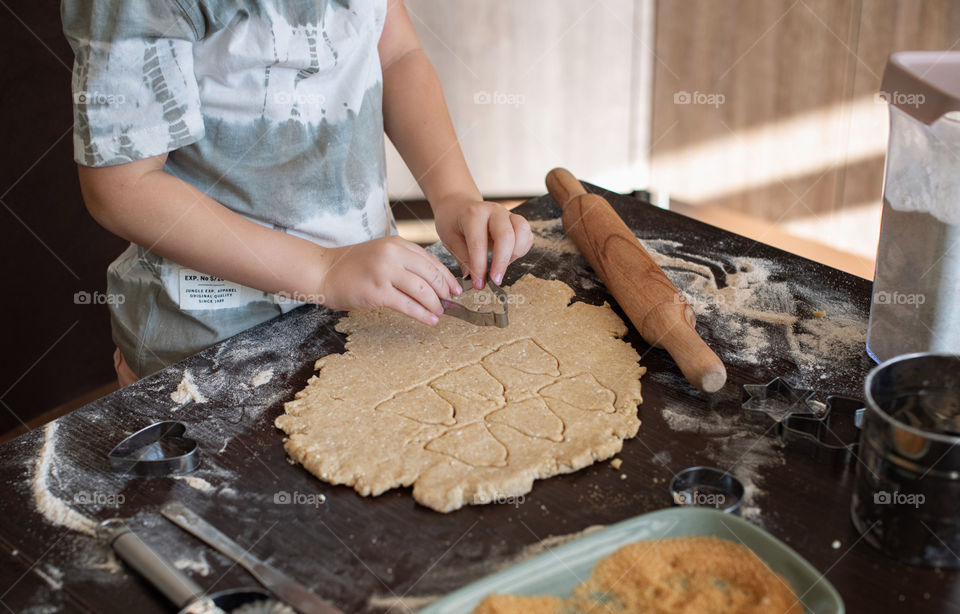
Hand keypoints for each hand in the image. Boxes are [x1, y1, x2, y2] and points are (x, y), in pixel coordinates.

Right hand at [318, 236, 460, 324]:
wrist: (324, 272)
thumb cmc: (352, 266)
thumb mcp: (382, 254)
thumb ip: (405, 263)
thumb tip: (433, 282)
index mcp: (397, 244)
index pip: (430, 261)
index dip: (446, 277)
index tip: (456, 289)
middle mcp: (393, 255)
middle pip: (430, 275)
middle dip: (444, 292)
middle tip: (450, 303)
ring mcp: (384, 273)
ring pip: (422, 291)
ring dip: (435, 305)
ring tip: (440, 313)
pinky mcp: (377, 292)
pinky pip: (408, 305)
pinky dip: (422, 315)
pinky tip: (430, 320)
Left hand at [432, 197, 533, 288]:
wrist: (458, 205)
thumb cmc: (453, 221)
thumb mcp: (450, 240)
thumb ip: (463, 259)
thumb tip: (473, 280)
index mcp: (473, 214)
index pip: (479, 243)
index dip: (480, 267)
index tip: (478, 283)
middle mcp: (493, 211)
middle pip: (506, 236)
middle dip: (501, 262)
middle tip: (495, 280)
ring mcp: (506, 214)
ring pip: (522, 231)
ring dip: (515, 254)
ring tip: (501, 266)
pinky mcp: (515, 220)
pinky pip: (527, 235)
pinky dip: (521, 249)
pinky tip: (507, 258)